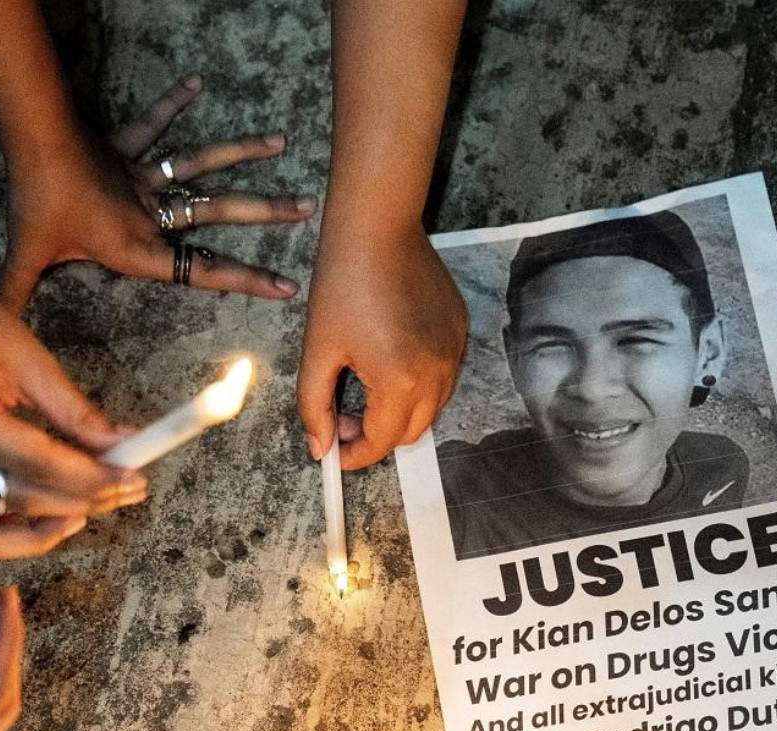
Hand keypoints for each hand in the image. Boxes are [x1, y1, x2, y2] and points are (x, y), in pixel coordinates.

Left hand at [0, 75, 315, 306]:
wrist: (37, 143)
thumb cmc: (39, 203)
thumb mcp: (27, 258)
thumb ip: (18, 295)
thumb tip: (3, 330)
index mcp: (140, 247)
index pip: (202, 270)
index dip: (246, 280)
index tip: (286, 287)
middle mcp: (152, 212)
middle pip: (219, 214)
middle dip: (267, 212)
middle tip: (309, 206)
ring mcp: (141, 177)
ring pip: (201, 165)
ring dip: (240, 151)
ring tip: (280, 140)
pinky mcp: (123, 150)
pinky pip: (153, 126)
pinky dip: (173, 103)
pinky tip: (196, 83)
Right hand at [0, 280, 146, 559]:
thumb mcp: (33, 360)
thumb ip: (78, 413)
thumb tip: (127, 446)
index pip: (42, 465)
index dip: (94, 479)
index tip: (133, 480)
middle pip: (20, 501)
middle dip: (82, 502)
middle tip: (123, 492)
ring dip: (32, 539)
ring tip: (76, 516)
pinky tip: (28, 525)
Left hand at [297, 223, 467, 468]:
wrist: (377, 230)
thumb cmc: (343, 285)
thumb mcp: (317, 351)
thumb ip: (315, 407)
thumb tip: (320, 448)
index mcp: (401, 380)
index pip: (383, 442)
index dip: (356, 455)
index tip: (335, 451)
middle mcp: (438, 372)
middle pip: (413, 433)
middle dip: (377, 436)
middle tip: (343, 416)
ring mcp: (455, 351)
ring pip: (431, 408)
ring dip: (400, 412)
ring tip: (364, 386)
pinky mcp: (461, 331)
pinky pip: (443, 377)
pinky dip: (418, 384)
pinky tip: (388, 359)